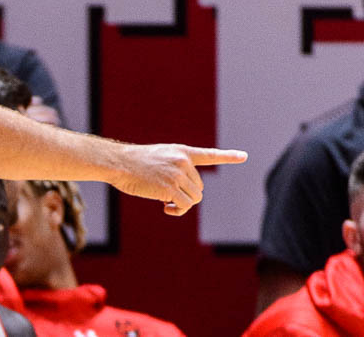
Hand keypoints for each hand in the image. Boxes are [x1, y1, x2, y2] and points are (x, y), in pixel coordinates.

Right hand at [111, 144, 247, 215]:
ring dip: (183, 205)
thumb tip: (188, 192)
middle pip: (199, 187)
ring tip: (167, 203)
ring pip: (194, 198)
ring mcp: (177, 174)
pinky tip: (164, 208)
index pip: (209, 155)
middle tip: (168, 197)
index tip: (244, 156)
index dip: (228, 156)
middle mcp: (183, 161)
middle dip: (186, 195)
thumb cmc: (135, 163)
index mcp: (182, 152)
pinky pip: (184, 206)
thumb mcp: (160, 157)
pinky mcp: (170, 188)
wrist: (119, 163)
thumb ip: (177, 167)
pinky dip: (177, 211)